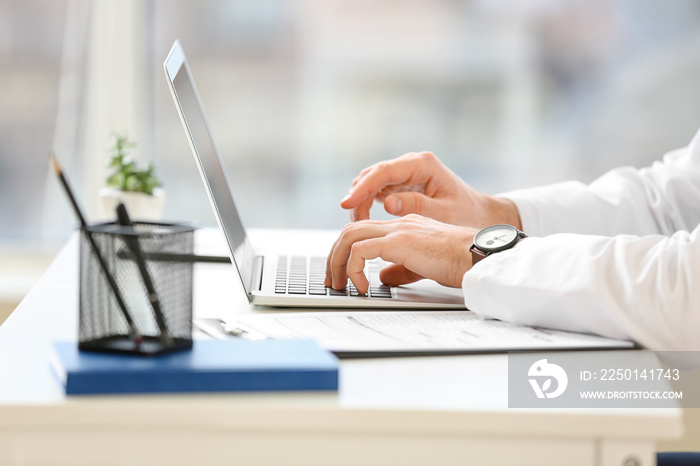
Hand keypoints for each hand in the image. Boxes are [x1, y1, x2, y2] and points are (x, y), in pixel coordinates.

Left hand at [324, 214, 476, 293]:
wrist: (479, 256)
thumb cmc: (461, 261)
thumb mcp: (424, 266)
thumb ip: (400, 268)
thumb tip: (381, 278)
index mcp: (404, 226)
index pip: (364, 231)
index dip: (347, 250)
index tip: (343, 272)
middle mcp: (398, 223)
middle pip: (351, 231)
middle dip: (335, 256)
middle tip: (332, 280)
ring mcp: (398, 230)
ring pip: (350, 237)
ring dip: (338, 261)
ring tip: (339, 284)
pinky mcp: (399, 242)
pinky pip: (361, 250)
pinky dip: (354, 268)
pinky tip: (362, 286)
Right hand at [341, 151, 521, 228]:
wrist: (480, 215)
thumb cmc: (467, 215)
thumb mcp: (443, 213)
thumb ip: (416, 206)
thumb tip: (387, 203)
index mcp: (423, 164)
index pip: (383, 172)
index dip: (362, 188)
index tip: (347, 204)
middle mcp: (412, 164)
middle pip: (373, 174)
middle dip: (358, 196)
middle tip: (353, 222)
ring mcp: (406, 173)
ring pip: (372, 181)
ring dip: (361, 200)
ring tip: (359, 224)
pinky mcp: (402, 184)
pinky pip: (378, 189)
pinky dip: (368, 203)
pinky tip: (366, 220)